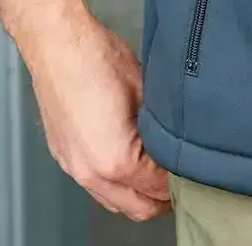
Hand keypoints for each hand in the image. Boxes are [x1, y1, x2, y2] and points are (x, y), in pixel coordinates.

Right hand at [22, 0, 171, 219]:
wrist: (58, 44)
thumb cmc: (98, 59)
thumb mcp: (146, 90)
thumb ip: (161, 127)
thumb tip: (176, 142)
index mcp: (115, 160)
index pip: (159, 188)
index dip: (181, 180)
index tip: (194, 169)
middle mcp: (91, 174)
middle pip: (138, 208)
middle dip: (163, 198)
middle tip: (183, 179)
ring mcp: (74, 169)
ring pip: (115, 203)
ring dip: (139, 194)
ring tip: (160, 172)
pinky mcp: (65, 158)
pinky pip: (96, 187)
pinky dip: (117, 185)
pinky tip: (131, 163)